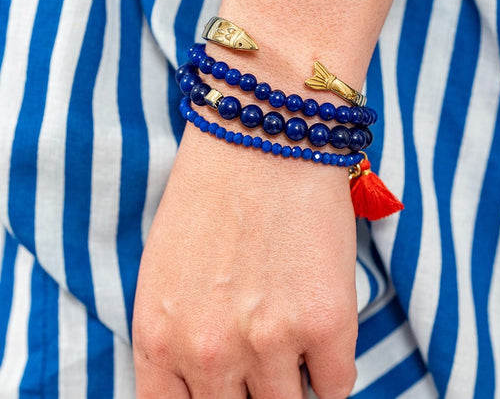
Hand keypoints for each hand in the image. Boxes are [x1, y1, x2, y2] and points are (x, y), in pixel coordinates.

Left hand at [132, 124, 358, 397]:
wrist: (266, 133)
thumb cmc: (213, 189)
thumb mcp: (167, 271)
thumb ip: (178, 335)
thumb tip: (208, 377)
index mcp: (158, 337)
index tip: (231, 390)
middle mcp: (207, 352)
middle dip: (250, 390)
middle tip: (263, 355)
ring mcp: (268, 343)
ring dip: (293, 376)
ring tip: (292, 329)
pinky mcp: (326, 324)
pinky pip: (336, 385)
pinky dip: (331, 364)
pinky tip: (320, 320)